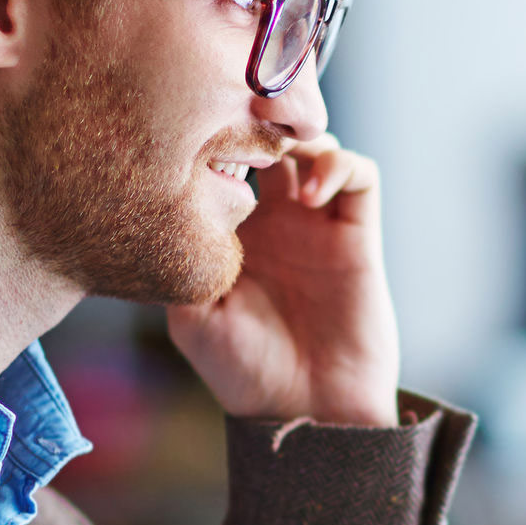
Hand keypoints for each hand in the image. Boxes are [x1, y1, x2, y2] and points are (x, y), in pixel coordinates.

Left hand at [167, 133, 400, 427]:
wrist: (305, 411)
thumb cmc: (243, 372)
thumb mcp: (190, 316)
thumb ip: (179, 258)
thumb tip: (166, 201)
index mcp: (230, 228)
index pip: (223, 155)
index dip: (213, 135)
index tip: (196, 135)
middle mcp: (274, 216)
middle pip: (269, 134)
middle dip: (257, 116)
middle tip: (241, 114)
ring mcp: (317, 221)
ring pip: (315, 142)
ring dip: (299, 135)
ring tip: (279, 154)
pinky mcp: (357, 233)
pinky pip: (359, 175)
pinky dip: (338, 166)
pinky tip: (311, 195)